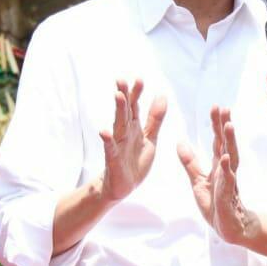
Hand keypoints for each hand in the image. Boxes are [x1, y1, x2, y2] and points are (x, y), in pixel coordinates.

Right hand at [99, 79, 166, 201]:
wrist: (123, 186)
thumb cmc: (135, 161)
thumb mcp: (150, 138)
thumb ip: (155, 119)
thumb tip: (162, 95)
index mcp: (134, 128)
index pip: (135, 107)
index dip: (137, 94)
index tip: (139, 79)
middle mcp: (124, 133)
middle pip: (125, 112)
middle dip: (124, 96)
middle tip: (121, 80)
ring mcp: (118, 145)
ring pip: (118, 125)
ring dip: (118, 110)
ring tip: (117, 96)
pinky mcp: (113, 160)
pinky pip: (110, 149)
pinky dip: (107, 141)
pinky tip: (104, 132)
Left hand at [178, 107, 259, 244]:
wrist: (229, 228)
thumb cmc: (216, 204)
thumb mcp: (198, 181)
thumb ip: (190, 162)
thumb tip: (180, 142)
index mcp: (218, 166)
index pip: (218, 141)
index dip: (216, 125)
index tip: (216, 107)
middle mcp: (226, 171)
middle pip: (225, 144)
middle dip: (224, 126)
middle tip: (224, 108)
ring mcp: (228, 182)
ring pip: (230, 158)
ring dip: (229, 141)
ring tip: (229, 125)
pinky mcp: (227, 197)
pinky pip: (227, 181)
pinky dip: (226, 169)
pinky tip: (225, 157)